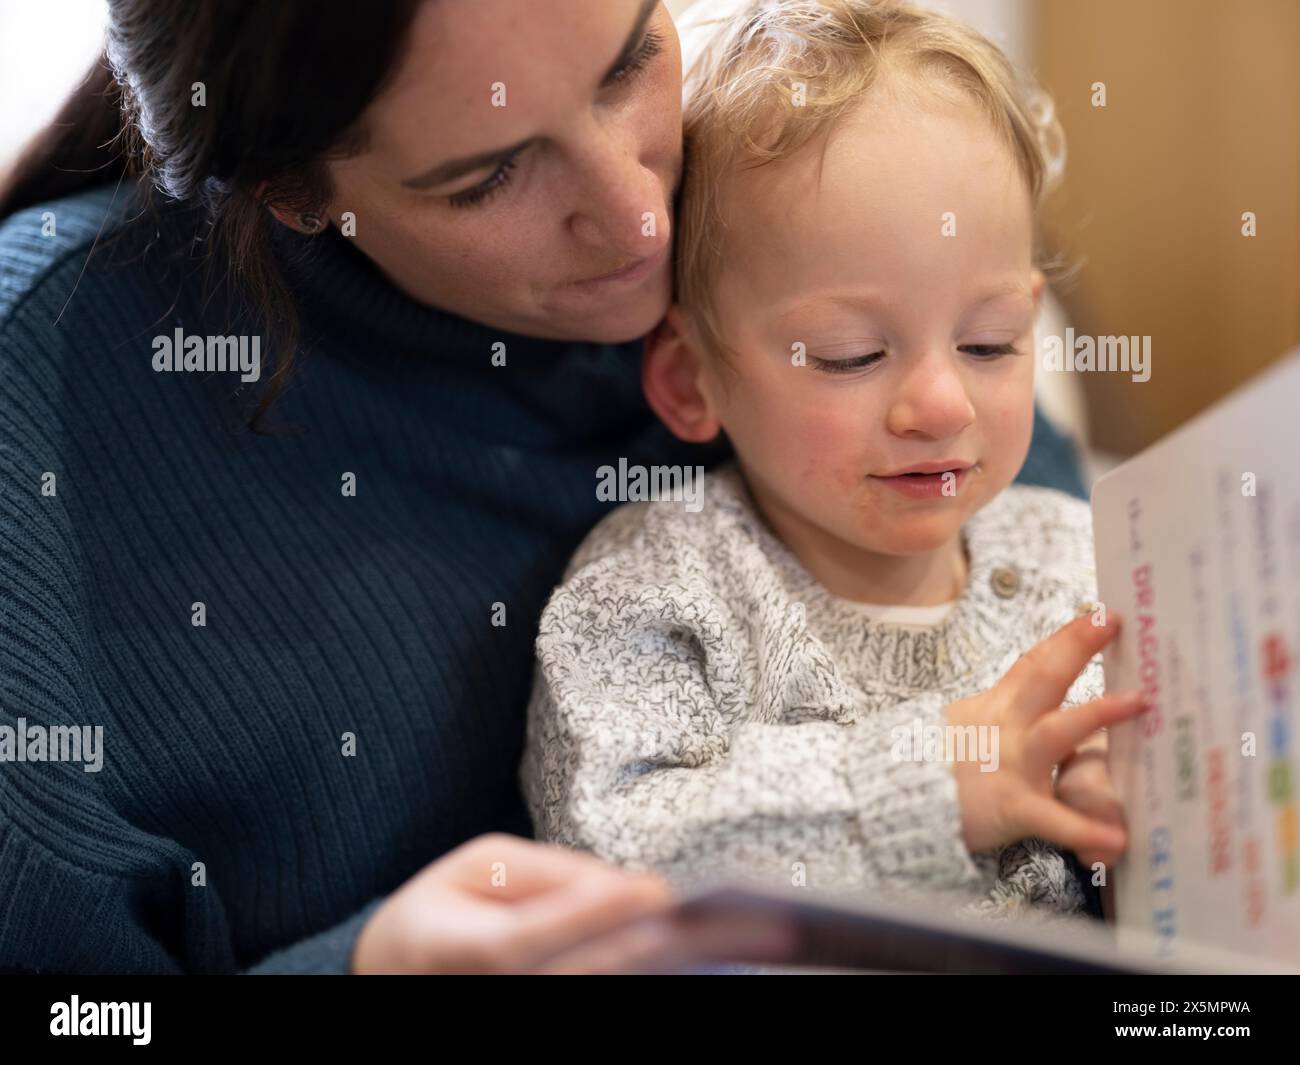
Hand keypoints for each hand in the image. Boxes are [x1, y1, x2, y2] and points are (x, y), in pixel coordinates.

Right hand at [350, 833, 793, 973]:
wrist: (392, 978)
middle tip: (755, 920)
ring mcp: (528, 1013)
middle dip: (678, 940)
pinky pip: (614, 998)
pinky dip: (665, 979)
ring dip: (688, 966)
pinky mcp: (548, 1019)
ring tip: (757, 939)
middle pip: (601, 970)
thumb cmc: (440, 914)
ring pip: (617, 992)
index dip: (599, 910)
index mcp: (472, 951)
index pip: (543, 932)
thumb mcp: (475, 866)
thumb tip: (620, 881)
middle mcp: (506, 995)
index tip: (656, 890)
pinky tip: (715, 959)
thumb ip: (546, 871)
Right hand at [945, 611, 1145, 859]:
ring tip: (1138, 703)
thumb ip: (1010, 717)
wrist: (899, 800)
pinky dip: (1083, 830)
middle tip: (1110, 622)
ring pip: (1056, 731)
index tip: (1101, 614)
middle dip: (1076, 646)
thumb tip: (1044, 706)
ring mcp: (1012, 763)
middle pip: (1043, 677)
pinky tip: (1116, 840)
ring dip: (1097, 713)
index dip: (1068, 636)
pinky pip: (1052, 818)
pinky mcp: (1013, 805)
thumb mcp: (969, 727)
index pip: (1035, 663)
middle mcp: (1008, 725)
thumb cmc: (941, 765)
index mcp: (999, 706)